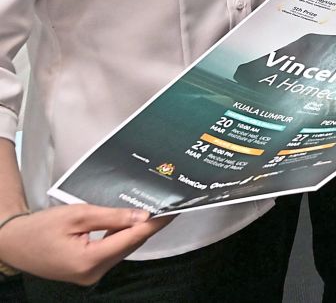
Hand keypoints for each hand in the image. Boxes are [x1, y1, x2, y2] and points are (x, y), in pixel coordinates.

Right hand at [0, 205, 172, 284]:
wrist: (13, 242)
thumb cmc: (40, 227)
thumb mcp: (78, 215)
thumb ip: (112, 216)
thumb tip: (142, 216)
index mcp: (89, 260)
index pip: (131, 239)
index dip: (154, 224)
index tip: (173, 211)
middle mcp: (92, 273)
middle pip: (129, 246)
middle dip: (146, 226)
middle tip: (164, 207)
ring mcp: (89, 275)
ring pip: (121, 250)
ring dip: (133, 232)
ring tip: (150, 211)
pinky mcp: (86, 272)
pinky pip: (110, 253)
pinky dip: (119, 238)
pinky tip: (126, 224)